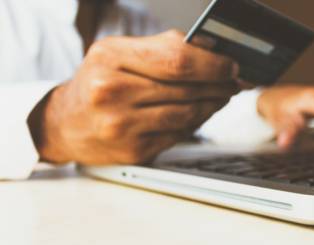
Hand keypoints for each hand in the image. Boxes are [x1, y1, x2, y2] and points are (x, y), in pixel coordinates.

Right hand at [30, 30, 239, 164]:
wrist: (65, 123)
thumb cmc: (97, 83)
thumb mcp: (118, 53)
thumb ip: (162, 48)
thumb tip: (212, 49)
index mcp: (110, 57)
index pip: (176, 59)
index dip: (212, 63)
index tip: (231, 65)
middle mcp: (112, 92)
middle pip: (186, 88)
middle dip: (219, 84)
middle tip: (234, 82)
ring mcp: (121, 125)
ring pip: (187, 114)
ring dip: (212, 105)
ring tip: (221, 96)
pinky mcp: (132, 150)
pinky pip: (178, 135)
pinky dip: (195, 123)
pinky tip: (200, 113)